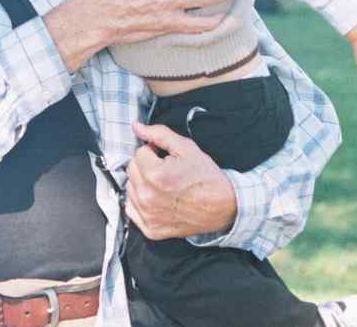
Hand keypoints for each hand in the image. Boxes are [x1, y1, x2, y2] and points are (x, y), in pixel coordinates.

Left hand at [125, 122, 236, 239]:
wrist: (225, 207)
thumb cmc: (207, 178)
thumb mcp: (187, 148)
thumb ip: (159, 134)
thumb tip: (136, 126)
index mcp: (156, 175)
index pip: (139, 153)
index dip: (154, 152)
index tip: (167, 159)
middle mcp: (148, 197)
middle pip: (132, 169)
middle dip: (146, 166)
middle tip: (167, 171)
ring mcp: (148, 215)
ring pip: (130, 187)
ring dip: (142, 183)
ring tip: (165, 186)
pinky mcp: (151, 229)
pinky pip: (131, 208)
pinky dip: (141, 202)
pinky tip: (158, 199)